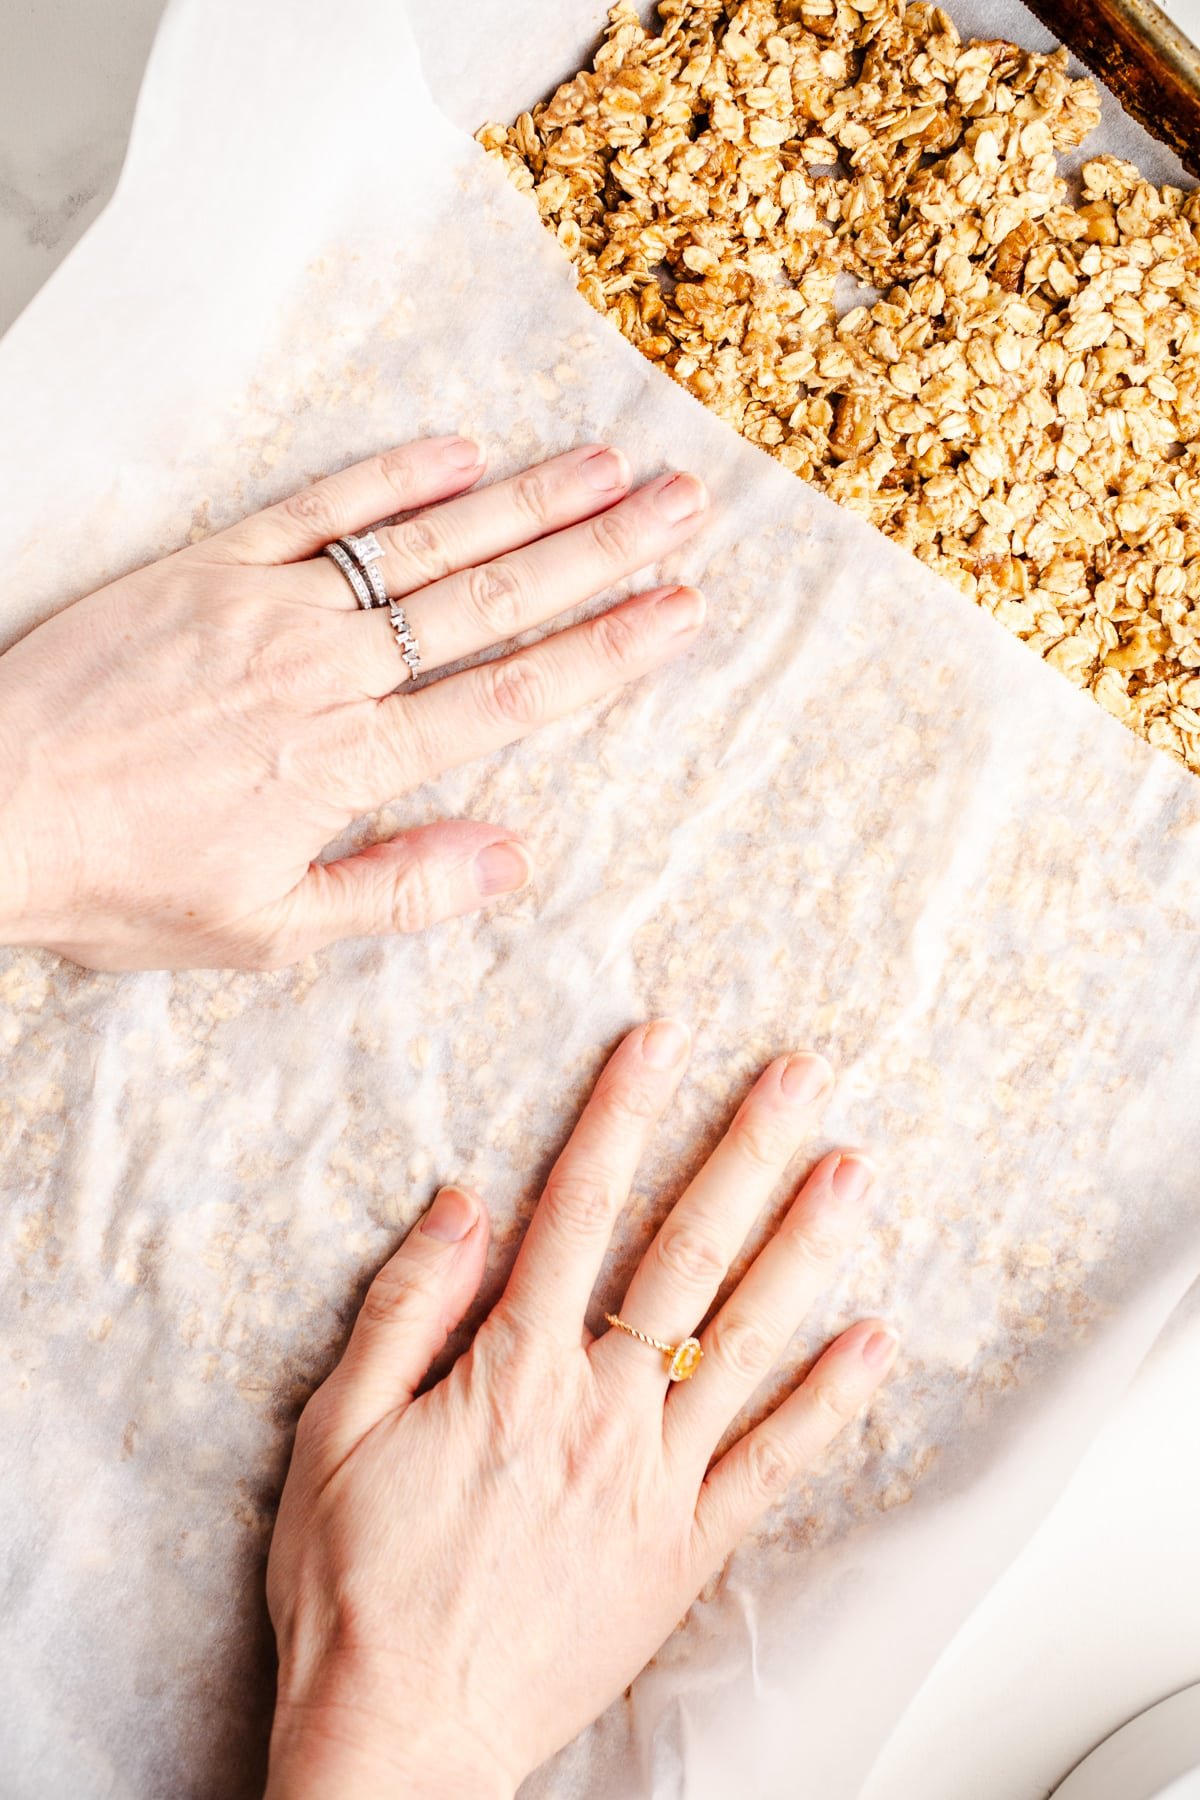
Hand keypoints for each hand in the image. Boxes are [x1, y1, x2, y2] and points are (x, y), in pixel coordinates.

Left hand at [0, 437, 706, 968]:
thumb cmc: (118, 881)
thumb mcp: (262, 929)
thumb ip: (395, 892)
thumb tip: (512, 860)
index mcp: (348, 762)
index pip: (509, 697)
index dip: (606, 652)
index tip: (683, 611)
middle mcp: (326, 670)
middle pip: (492, 602)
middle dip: (600, 553)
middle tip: (687, 507)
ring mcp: (268, 607)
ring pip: (423, 547)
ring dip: (526, 503)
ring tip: (612, 465)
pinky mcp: (207, 567)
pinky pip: (316, 511)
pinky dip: (390, 479)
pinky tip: (461, 448)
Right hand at [265, 1023, 896, 1798]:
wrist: (402, 1740)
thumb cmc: (356, 1586)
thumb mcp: (337, 1431)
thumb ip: (406, 1307)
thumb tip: (465, 1202)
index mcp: (512, 1368)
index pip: (578, 1209)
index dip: (622, 1113)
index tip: (661, 1040)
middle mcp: (600, 1408)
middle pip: (686, 1253)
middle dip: (745, 1151)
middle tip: (801, 1077)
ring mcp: (655, 1479)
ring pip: (746, 1340)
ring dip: (806, 1248)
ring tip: (854, 1171)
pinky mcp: (685, 1550)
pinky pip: (772, 1465)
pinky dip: (828, 1403)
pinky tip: (873, 1342)